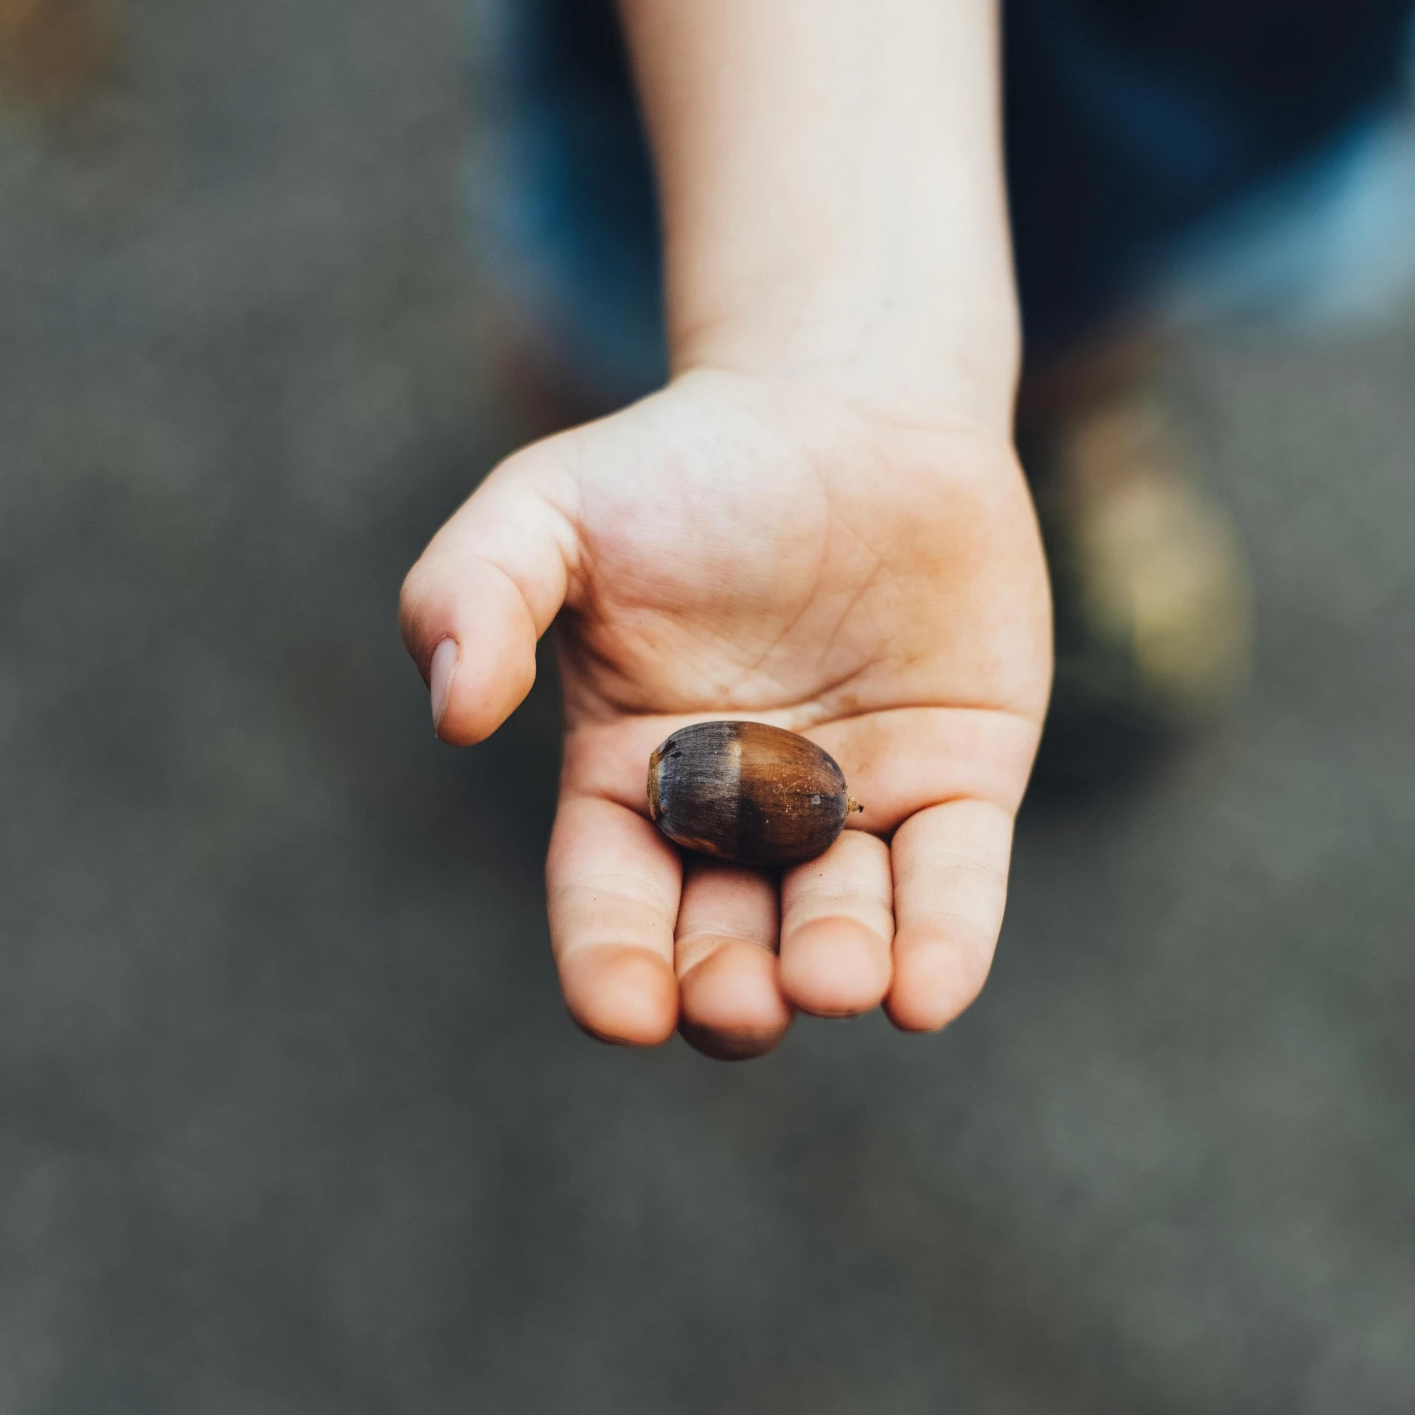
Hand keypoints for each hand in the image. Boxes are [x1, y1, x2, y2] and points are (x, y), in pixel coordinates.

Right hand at [400, 367, 1049, 1058]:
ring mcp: (857, 807)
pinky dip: (945, 942)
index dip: (612, 965)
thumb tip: (453, 712)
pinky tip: (927, 993)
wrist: (852, 402)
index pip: (612, 900)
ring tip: (835, 979)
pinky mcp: (961, 783)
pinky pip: (954, 879)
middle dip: (730, 987)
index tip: (622, 1012)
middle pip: (728, 939)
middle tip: (741, 998)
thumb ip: (473, 593)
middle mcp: (743, 819)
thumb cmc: (683, 464)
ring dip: (835, 967)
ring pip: (843, 921)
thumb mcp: (547, 508)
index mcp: (632, 782)